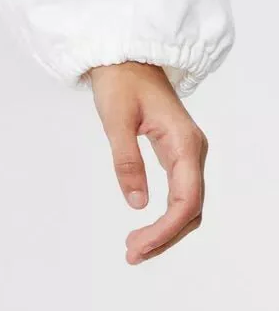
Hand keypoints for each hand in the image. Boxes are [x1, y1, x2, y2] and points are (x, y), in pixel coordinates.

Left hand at [84, 61, 208, 263]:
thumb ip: (127, 160)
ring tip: (136, 247)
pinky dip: (166, 215)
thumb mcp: (116, 120)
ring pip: (187, 204)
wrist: (125, 57)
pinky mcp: (177, 153)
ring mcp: (187, 153)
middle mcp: (193, 150)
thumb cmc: (121, 82)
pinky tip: (147, 227)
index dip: (165, 230)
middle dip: (165, 236)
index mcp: (184, 143)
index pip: (185, 200)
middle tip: (132, 253)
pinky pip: (180, 193)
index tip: (138, 246)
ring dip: (166, 230)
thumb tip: (136, 203)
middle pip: (191, 208)